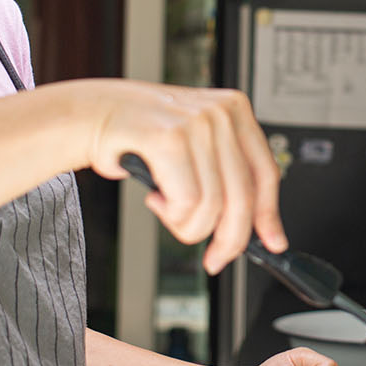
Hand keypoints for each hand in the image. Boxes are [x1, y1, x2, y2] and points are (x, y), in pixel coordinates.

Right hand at [85, 80, 286, 272]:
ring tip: (169, 211)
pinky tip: (157, 200)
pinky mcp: (169, 138)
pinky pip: (187, 202)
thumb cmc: (142, 135)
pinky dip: (171, 214)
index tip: (272, 242)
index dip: (268, 215)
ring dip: (188, 226)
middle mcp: (220, 112)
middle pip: (242, 196)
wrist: (93, 115)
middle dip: (229, 239)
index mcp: (235, 109)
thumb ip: (226, 175)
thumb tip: (255, 227)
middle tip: (215, 257)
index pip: (266, 172)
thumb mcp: (196, 145)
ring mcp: (196, 123)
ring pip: (213, 207)